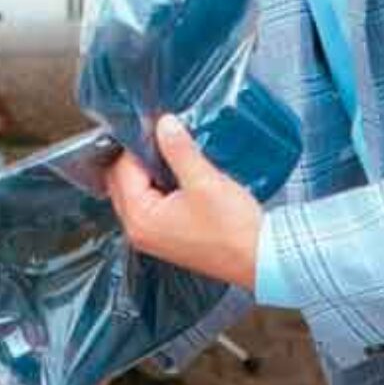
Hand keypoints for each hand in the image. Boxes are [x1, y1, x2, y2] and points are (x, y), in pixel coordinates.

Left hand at [106, 114, 262, 288]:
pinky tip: (179, 174)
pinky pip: (151, 204)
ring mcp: (152, 236)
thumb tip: (163, 125)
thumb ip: (179, 150)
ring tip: (173, 153)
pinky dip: (159, 186)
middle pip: (122, 182)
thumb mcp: (204, 181)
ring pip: (136, 192)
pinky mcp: (167, 236)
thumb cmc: (235, 231)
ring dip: (150, 171)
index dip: (138, 144)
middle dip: (139, 157)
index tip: (154, 125)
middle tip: (163, 136)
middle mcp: (139, 231)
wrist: (261, 259)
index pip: (122, 169)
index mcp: (140, 218)